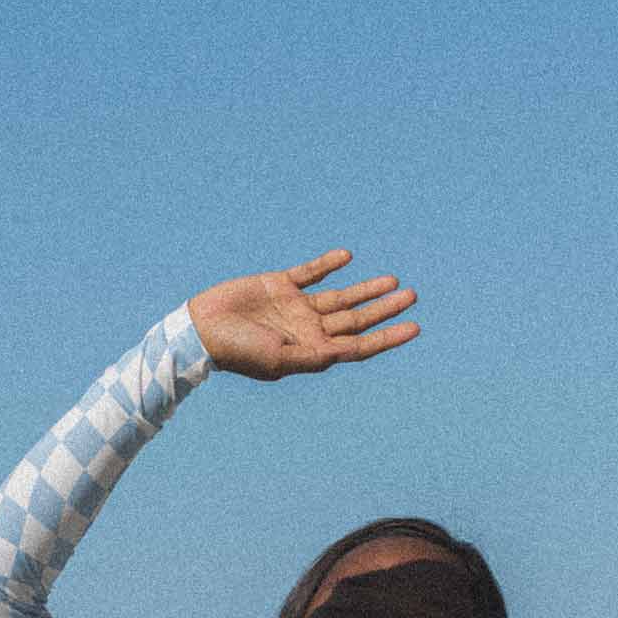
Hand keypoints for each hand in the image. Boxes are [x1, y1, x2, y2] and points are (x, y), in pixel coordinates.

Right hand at [188, 248, 418, 380]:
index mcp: (312, 351)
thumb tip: (338, 355)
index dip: (387, 337)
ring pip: (340, 297)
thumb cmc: (238, 352)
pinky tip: (347, 257)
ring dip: (366, 289)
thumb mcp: (278, 360)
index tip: (414, 327)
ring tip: (393, 280)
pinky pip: (310, 273)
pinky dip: (328, 265)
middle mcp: (309, 329)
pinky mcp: (280, 286)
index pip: (359, 345)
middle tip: (412, 295)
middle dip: (384, 309)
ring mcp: (296, 308)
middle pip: (356, 319)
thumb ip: (310, 356)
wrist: (202, 330)